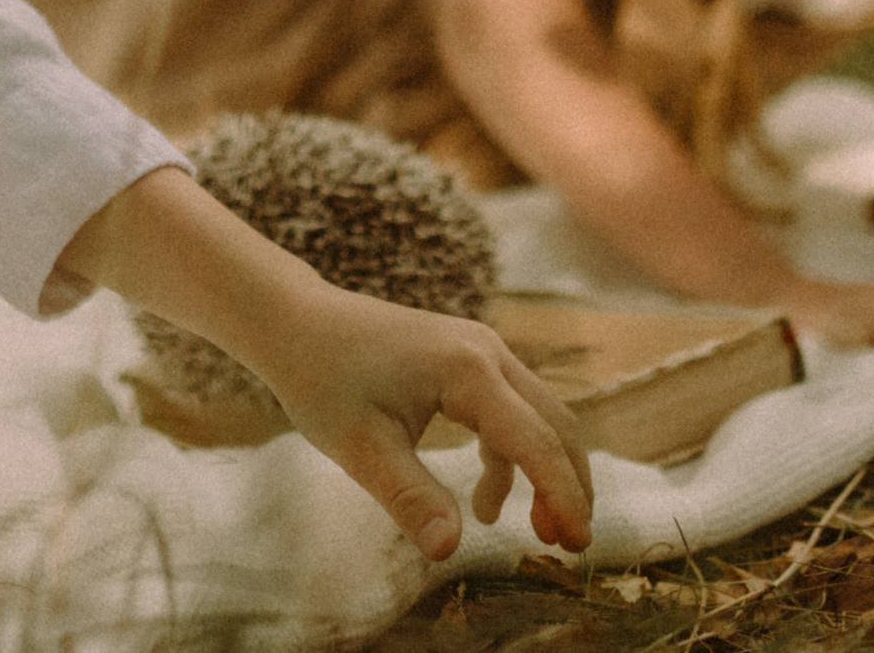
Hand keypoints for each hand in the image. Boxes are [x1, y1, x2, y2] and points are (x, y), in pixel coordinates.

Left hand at [254, 284, 594, 559]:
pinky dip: (509, 457)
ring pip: (536, 416)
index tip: (578, 547)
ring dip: (543, 472)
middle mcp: (487, 352)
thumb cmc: (322, 379)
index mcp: (468, 371)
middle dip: (568, 484)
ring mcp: (479, 350)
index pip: (536, 442)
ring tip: (534, 530)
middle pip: (555, 423)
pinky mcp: (466, 359)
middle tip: (570, 545)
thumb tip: (448, 551)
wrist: (295, 322)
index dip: (564, 496)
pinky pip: (508, 411)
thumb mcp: (360, 448)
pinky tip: (484, 503)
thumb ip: (409, 497)